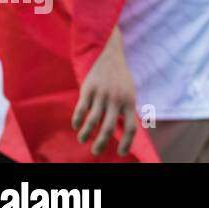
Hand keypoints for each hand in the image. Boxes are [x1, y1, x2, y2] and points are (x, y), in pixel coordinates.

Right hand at [72, 28, 139, 157]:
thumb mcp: (129, 93)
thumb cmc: (120, 79)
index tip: (120, 153)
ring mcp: (102, 94)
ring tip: (82, 139)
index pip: (132, 127)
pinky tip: (76, 125)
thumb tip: (123, 133)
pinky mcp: (88, 89)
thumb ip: (126, 111)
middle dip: (101, 143)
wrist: (110, 54)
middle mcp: (117, 99)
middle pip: (109, 128)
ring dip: (86, 134)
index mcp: (129, 101)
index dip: (127, 143)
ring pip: (92, 121)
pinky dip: (77, 121)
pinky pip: (81, 110)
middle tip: (95, 151)